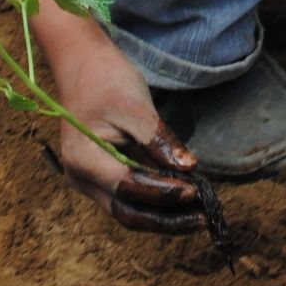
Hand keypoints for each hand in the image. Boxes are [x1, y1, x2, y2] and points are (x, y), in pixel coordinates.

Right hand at [52, 39, 208, 234]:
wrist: (81, 65)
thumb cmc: (106, 79)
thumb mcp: (135, 104)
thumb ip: (159, 139)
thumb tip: (189, 168)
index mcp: (84, 159)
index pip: (127, 187)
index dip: (162, 193)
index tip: (195, 191)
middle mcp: (80, 178)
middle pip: (127, 212)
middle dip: (166, 219)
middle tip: (205, 218)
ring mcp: (87, 181)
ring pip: (127, 211)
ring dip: (163, 216)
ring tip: (199, 216)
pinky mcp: (99, 177)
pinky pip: (127, 198)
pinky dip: (154, 202)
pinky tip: (181, 200)